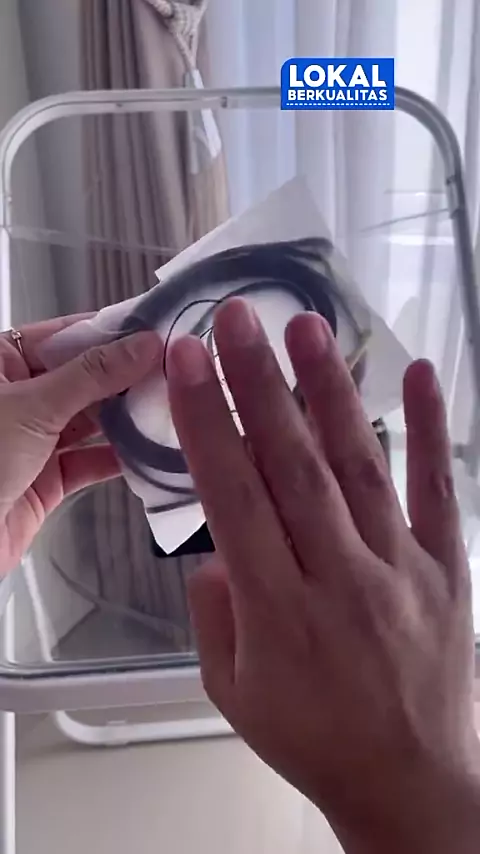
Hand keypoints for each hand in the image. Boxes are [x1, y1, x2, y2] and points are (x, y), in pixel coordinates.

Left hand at [0, 316, 160, 574]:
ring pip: (92, 419)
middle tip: (175, 372)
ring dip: (128, 418)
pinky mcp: (47, 479)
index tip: (158, 331)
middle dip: (128, 377)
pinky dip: (120, 457)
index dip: (113, 333)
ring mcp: (33, 439)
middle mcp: (18, 397)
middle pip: (85, 377)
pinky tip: (148, 451)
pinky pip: (92, 461)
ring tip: (170, 408)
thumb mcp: (33, 407)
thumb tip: (142, 345)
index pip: (67, 336)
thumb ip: (92, 375)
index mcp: (1, 362)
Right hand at [166, 298, 479, 853]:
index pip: (233, 497)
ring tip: (306, 329)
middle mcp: (340, 578)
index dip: (208, 423)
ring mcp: (399, 568)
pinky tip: (417, 376)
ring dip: (329, 392)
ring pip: (358, 465)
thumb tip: (216, 549)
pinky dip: (427, 430)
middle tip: (238, 319)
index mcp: (278, 611)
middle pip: (292, 466)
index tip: (188, 365)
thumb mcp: (232, 692)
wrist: (412, 784)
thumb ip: (214, 614)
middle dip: (259, 385)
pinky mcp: (445, 568)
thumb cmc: (316, 739)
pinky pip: (435, 490)